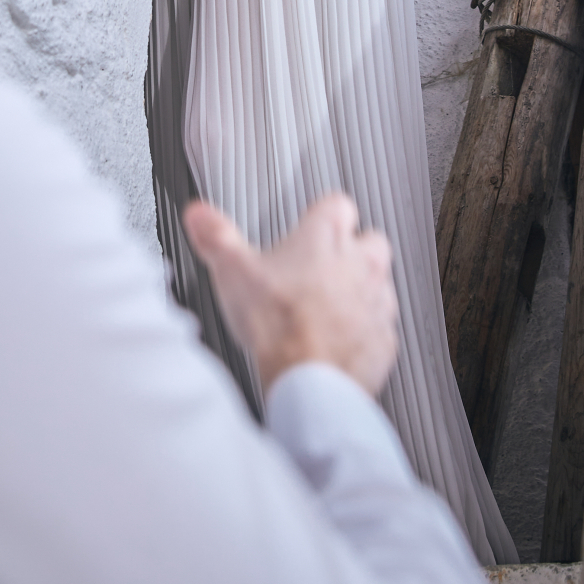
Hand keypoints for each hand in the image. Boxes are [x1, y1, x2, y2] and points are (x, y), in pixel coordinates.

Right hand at [182, 191, 398, 398]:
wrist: (307, 378)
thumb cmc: (278, 324)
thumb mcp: (233, 270)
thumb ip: (216, 237)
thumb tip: (199, 216)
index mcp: (328, 236)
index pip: (338, 204)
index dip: (322, 215)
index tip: (308, 227)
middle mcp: (363, 263)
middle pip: (369, 241)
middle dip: (350, 252)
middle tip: (319, 269)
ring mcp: (378, 301)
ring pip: (379, 285)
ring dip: (358, 293)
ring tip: (324, 309)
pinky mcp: (383, 338)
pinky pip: (378, 329)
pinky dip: (362, 333)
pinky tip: (335, 342)